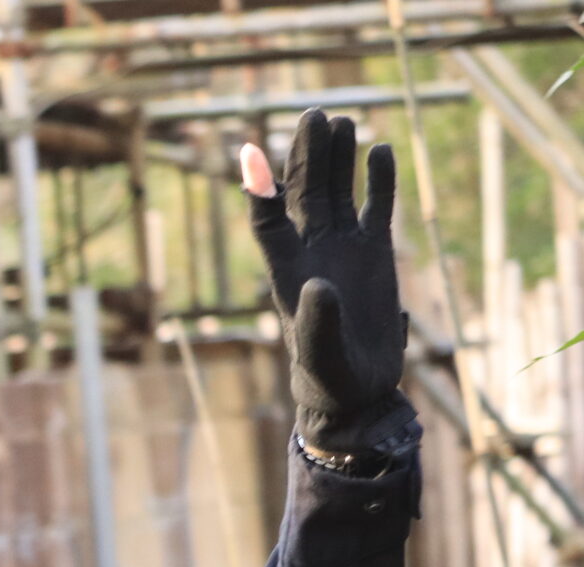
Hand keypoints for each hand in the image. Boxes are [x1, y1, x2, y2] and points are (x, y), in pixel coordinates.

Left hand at [242, 110, 408, 445]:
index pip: (266, 219)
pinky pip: (375, 207)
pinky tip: (378, 150)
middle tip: (314, 113)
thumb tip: (317, 285)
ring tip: (342, 120)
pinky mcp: (374, 253)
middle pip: (304, 192)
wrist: (355, 389)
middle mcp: (310, 250)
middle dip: (307, 154)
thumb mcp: (318, 350)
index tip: (252, 149)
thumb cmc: (326, 374)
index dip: (259, 186)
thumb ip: (316, 320)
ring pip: (337, 191)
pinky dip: (378, 181)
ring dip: (338, 158)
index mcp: (285, 269)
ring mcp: (342, 248)